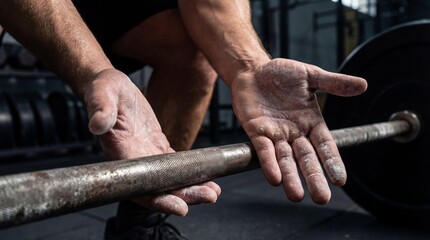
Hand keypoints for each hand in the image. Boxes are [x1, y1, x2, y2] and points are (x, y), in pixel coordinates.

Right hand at [84, 69, 220, 215]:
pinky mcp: (156, 148)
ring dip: (191, 188)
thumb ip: (100, 107)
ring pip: (170, 180)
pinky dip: (190, 173)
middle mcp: (134, 160)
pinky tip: (207, 177)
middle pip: (160, 188)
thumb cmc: (103, 90)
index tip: (181, 207)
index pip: (140, 186)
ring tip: (212, 192)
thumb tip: (98, 123)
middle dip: (185, 195)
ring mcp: (146, 156)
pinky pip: (175, 166)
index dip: (159, 200)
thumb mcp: (101, 92)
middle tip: (209, 196)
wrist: (111, 87)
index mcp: (120, 152)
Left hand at [231, 58, 366, 203]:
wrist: (253, 70)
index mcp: (311, 122)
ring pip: (285, 160)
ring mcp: (275, 134)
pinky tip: (274, 178)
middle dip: (314, 178)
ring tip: (296, 196)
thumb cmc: (281, 74)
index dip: (332, 162)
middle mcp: (294, 132)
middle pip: (307, 159)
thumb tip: (363, 85)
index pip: (325, 146)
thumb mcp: (310, 76)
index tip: (340, 180)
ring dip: (290, 178)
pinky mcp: (256, 132)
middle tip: (322, 198)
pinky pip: (263, 150)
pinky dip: (269, 163)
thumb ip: (334, 83)